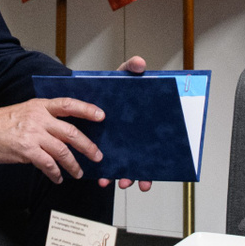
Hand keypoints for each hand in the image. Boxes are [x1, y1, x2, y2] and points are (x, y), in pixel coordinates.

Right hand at [0, 97, 103, 182]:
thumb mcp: (23, 111)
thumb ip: (43, 118)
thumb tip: (62, 132)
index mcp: (39, 106)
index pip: (68, 104)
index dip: (87, 109)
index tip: (101, 115)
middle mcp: (38, 118)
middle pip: (71, 132)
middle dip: (87, 146)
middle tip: (97, 156)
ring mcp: (32, 134)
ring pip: (62, 150)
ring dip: (73, 164)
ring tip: (78, 172)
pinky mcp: (26, 150)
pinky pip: (48, 164)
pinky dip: (55, 173)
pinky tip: (57, 178)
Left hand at [100, 56, 153, 191]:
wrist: (90, 92)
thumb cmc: (112, 87)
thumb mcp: (121, 76)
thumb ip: (131, 68)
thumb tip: (140, 63)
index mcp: (141, 125)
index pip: (154, 147)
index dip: (154, 164)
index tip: (149, 177)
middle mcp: (132, 138)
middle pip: (141, 161)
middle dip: (138, 176)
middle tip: (134, 182)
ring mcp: (119, 144)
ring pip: (125, 166)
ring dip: (123, 178)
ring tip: (119, 182)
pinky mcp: (105, 146)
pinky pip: (107, 164)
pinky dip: (106, 174)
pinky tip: (102, 179)